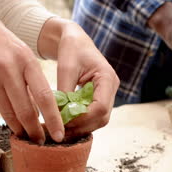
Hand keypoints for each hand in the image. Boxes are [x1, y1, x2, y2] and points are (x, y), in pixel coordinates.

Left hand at [38, 18, 118, 136]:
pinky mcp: (101, 97)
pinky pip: (94, 115)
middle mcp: (112, 88)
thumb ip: (65, 92)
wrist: (75, 40)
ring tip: (63, 128)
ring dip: (82, 126)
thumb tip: (60, 117)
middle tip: (62, 131)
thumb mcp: (66, 68)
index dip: (84, 119)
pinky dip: (82, 121)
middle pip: (103, 117)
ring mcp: (108, 93)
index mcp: (107, 77)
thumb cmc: (71, 49)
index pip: (101, 107)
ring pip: (100, 119)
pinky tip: (67, 123)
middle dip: (83, 126)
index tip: (64, 122)